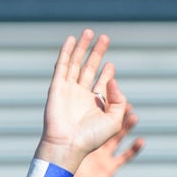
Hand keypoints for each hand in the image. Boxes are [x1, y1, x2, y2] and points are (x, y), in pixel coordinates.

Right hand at [38, 30, 126, 170]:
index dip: (107, 73)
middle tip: (104, 38)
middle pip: (90, 68)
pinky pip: (62, 65)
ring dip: (83, 48)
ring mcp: (68, 90)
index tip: (110, 64)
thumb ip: (119, 100)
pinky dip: (66, 52)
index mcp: (95, 104)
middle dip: (97, 53)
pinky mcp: (57, 87)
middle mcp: (81, 95)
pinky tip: (72, 40)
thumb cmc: (91, 138)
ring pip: (76, 63)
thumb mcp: (114, 120)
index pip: (102, 83)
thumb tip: (112, 79)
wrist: (68, 145)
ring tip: (90, 32)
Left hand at [66, 102, 141, 176]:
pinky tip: (141, 141)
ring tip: (134, 116)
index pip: (92, 118)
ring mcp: (103, 156)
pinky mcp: (109, 167)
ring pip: (118, 137)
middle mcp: (93, 144)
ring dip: (127, 127)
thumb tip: (65, 111)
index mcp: (82, 137)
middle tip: (125, 102)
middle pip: (107, 124)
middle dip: (117, 113)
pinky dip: (134, 149)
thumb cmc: (62, 171)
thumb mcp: (67, 146)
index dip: (101, 106)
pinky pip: (125, 157)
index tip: (106, 97)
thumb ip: (70, 131)